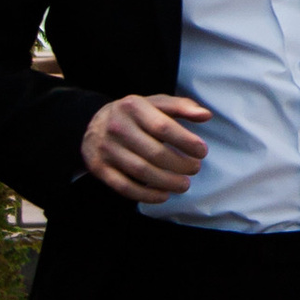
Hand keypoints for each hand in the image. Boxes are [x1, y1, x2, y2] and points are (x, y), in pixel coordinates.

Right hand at [81, 92, 209, 201]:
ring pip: (141, 171)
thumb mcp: (156, 103)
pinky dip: (146, 195)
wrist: (93, 124)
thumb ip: (181, 107)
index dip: (186, 142)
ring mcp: (106, 148)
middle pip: (154, 152)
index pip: (163, 127)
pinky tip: (163, 195)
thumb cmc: (135, 115)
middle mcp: (117, 126)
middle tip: (195, 169)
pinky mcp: (99, 168)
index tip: (202, 152)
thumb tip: (205, 115)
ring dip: (167, 182)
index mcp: (133, 106)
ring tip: (184, 184)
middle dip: (180, 165)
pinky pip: (124, 186)